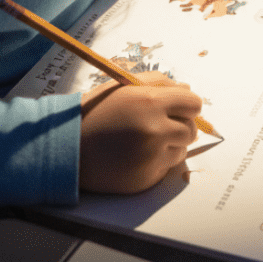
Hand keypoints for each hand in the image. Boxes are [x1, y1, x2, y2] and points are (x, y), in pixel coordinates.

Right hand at [79, 72, 201, 193]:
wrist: (69, 146)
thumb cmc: (97, 112)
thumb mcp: (124, 86)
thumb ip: (159, 82)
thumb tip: (187, 89)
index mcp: (150, 102)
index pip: (193, 104)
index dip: (187, 105)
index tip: (178, 108)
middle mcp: (155, 130)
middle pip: (191, 129)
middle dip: (180, 125)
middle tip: (159, 124)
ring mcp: (152, 157)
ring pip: (182, 150)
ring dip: (170, 145)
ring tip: (143, 140)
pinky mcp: (147, 178)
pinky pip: (167, 168)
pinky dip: (157, 162)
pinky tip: (136, 155)